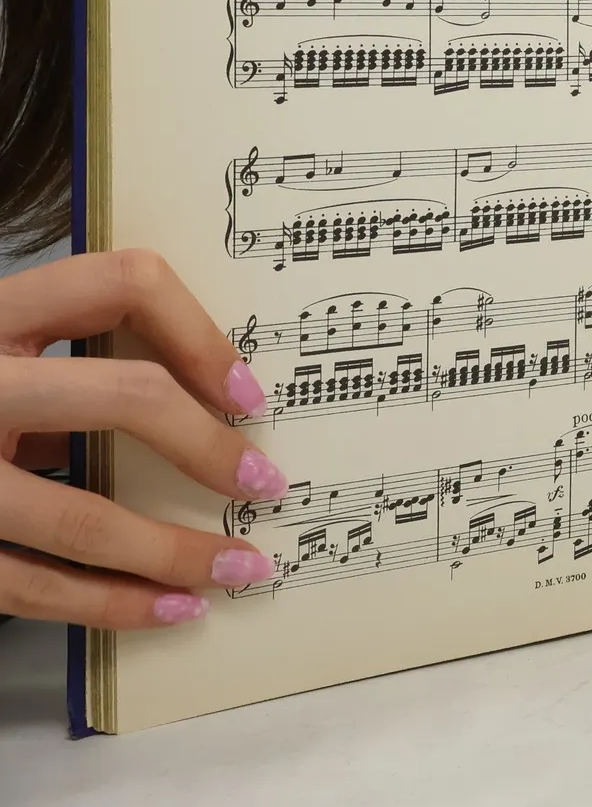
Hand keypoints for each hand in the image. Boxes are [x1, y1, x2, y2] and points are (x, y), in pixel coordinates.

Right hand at [1, 251, 283, 627]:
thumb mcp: (3, 353)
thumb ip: (74, 359)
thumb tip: (213, 398)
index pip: (122, 280)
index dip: (200, 331)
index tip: (250, 391)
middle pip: (124, 395)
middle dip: (209, 446)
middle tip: (265, 483)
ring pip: (82, 513)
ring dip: (174, 551)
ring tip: (240, 570)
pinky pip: (31, 586)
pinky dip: (109, 605)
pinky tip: (167, 611)